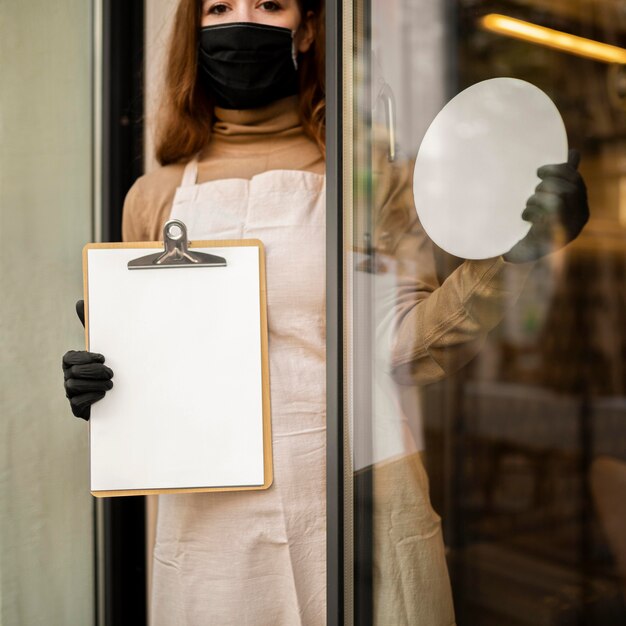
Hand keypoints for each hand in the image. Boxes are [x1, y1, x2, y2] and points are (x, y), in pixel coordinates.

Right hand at [62, 300, 113, 420]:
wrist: (117, 395)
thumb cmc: (107, 366)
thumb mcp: (101, 347)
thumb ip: (90, 325)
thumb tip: (80, 301)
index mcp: (71, 362)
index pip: (69, 357)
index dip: (85, 357)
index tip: (103, 357)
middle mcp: (67, 377)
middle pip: (73, 372)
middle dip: (94, 371)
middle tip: (112, 373)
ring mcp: (70, 393)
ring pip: (74, 387)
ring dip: (94, 385)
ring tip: (110, 384)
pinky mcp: (76, 408)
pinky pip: (77, 403)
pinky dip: (91, 397)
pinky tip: (103, 395)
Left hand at [504, 149, 588, 262]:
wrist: (516, 254)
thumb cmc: (531, 223)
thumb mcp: (547, 198)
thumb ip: (561, 178)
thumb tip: (575, 153)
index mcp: (580, 207)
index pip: (575, 180)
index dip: (558, 170)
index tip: (539, 171)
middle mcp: (579, 219)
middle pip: (569, 188)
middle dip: (546, 184)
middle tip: (532, 191)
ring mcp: (568, 230)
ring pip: (559, 199)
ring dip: (538, 198)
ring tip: (528, 205)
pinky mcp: (553, 239)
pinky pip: (547, 215)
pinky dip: (532, 211)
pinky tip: (525, 216)